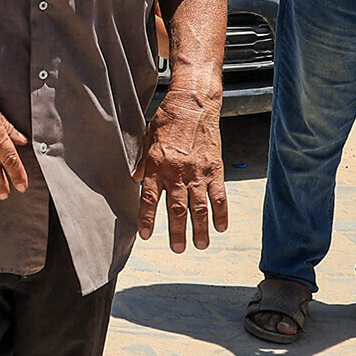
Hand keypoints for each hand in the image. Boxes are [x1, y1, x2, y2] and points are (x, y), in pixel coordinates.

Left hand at [135, 93, 226, 250]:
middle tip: (178, 249)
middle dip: (176, 232)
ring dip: (199, 229)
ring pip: (199, 208)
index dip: (147, 219)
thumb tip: (134, 180)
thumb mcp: (146, 141)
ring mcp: (197, 173)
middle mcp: (176, 172)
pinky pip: (219, 196)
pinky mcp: (215, 169)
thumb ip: (142, 164)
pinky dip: (220, 213)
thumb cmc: (166, 121)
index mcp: (155, 166)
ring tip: (200, 245)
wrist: (192, 106)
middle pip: (176, 209)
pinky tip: (220, 227)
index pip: (148, 199)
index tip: (145, 236)